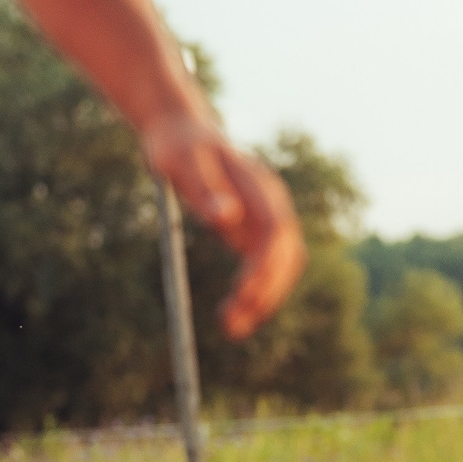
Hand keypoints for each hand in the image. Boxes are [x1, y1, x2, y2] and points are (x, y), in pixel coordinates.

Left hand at [142, 114, 303, 338]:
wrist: (181, 132)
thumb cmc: (176, 146)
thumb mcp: (179, 163)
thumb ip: (203, 190)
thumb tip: (225, 219)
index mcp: (257, 183)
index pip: (275, 231)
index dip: (264, 267)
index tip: (239, 296)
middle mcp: (272, 202)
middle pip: (286, 254)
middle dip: (264, 293)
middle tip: (231, 326)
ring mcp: (268, 217)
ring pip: (283, 267)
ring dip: (264, 301)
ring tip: (230, 328)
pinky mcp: (258, 232)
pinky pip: (268, 270)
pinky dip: (257, 294)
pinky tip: (235, 315)